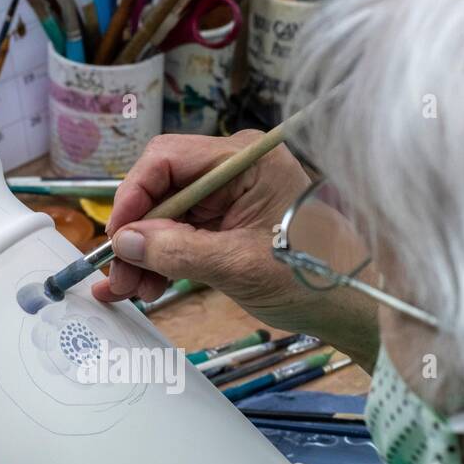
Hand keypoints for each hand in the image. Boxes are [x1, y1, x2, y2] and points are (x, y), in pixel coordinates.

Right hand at [93, 131, 309, 315]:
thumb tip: (125, 243)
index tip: (116, 238)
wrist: (348, 305)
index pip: (168, 159)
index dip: (134, 196)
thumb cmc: (312, 276)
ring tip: (128, 291)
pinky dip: (160, 260)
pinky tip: (144, 286)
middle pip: (161, 189)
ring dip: (142, 254)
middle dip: (135, 234)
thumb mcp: (239, 266)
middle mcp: (232, 170)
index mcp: (245, 160)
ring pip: (165, 217)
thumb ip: (178, 252)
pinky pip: (180, 236)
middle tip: (115, 276)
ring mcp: (228, 196)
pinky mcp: (225, 223)